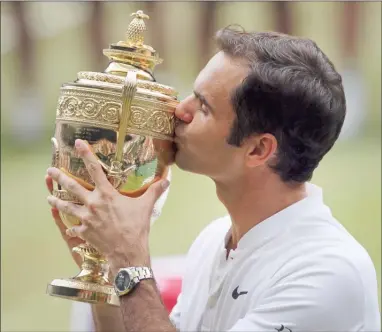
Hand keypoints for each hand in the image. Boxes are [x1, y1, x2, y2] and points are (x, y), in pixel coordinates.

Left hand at [46, 139, 168, 271]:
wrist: (127, 250)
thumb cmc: (136, 226)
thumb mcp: (146, 206)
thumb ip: (155, 191)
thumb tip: (167, 180)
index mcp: (107, 194)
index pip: (95, 169)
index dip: (86, 154)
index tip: (78, 143)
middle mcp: (93, 203)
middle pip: (72, 187)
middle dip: (59, 177)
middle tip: (49, 171)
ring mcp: (86, 218)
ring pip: (66, 206)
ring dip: (57, 201)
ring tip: (49, 198)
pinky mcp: (84, 231)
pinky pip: (74, 228)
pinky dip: (71, 228)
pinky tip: (68, 228)